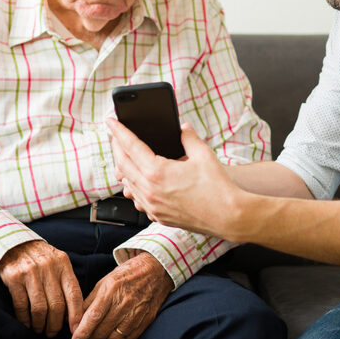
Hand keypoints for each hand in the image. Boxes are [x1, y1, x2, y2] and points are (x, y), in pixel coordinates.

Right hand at [0, 240, 84, 336]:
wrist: (13, 242)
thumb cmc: (39, 258)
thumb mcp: (57, 263)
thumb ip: (65, 283)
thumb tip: (75, 313)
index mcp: (63, 264)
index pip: (74, 294)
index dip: (76, 315)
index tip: (77, 330)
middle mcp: (48, 267)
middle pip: (57, 305)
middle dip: (56, 324)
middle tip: (53, 332)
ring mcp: (30, 272)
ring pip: (40, 308)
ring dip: (40, 324)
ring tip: (40, 329)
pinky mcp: (13, 277)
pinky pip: (21, 305)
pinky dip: (25, 319)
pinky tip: (27, 323)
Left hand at [70, 252, 172, 338]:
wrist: (155, 271)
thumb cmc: (126, 275)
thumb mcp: (104, 281)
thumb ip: (90, 301)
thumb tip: (76, 320)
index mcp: (111, 290)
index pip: (94, 316)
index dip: (83, 332)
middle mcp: (124, 303)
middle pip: (103, 331)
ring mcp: (136, 314)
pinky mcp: (145, 321)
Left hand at [107, 118, 239, 237]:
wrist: (228, 217)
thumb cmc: (218, 188)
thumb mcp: (204, 154)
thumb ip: (189, 137)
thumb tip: (182, 128)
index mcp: (158, 172)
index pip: (130, 146)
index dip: (119, 131)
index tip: (111, 121)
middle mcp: (150, 191)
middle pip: (123, 165)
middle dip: (117, 147)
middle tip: (116, 136)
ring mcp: (152, 206)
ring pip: (127, 184)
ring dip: (124, 168)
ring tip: (127, 157)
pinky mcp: (158, 216)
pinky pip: (138, 200)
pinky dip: (135, 187)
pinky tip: (140, 181)